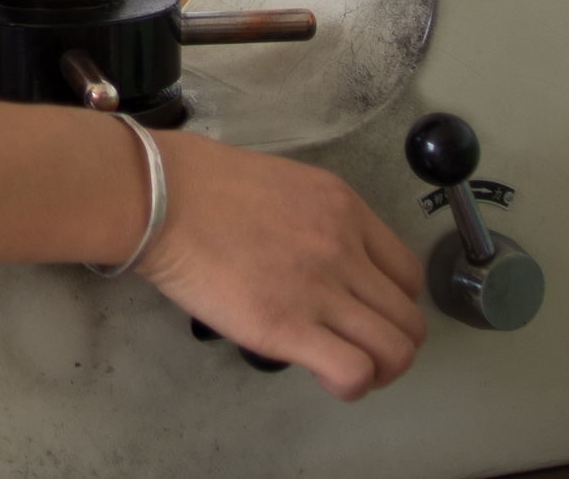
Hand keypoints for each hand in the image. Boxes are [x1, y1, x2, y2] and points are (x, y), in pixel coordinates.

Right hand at [131, 130, 427, 399]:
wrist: (159, 196)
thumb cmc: (198, 185)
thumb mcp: (282, 185)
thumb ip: (314, 220)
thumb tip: (311, 256)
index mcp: (344, 209)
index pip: (406, 275)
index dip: (392, 304)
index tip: (366, 313)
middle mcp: (344, 249)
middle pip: (409, 319)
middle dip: (392, 344)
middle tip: (360, 350)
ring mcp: (320, 289)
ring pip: (395, 351)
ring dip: (379, 371)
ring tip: (348, 370)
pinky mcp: (288, 326)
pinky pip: (354, 371)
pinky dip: (351, 384)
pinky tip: (325, 377)